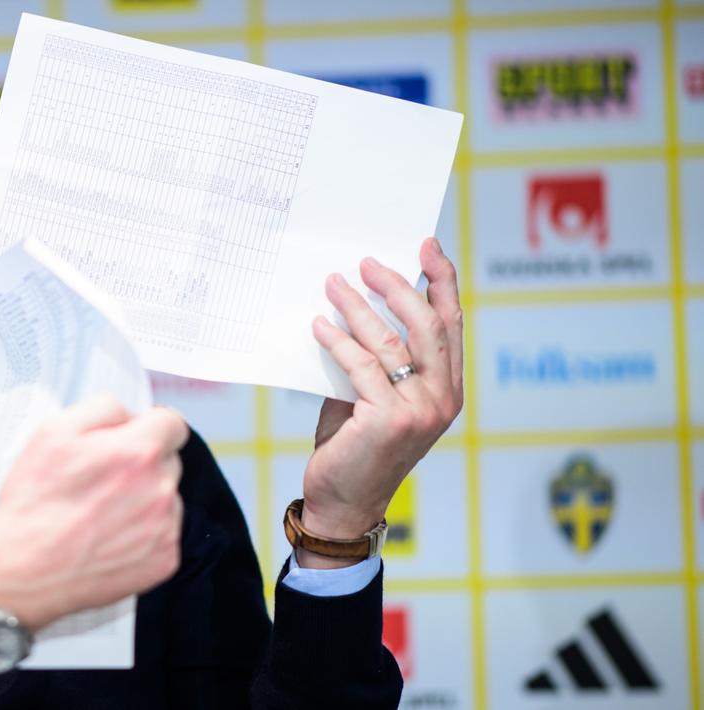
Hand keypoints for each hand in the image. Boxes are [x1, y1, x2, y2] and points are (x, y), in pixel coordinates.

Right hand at [0, 395, 188, 631]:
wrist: (24, 570)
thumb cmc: (35, 502)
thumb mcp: (53, 432)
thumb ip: (103, 409)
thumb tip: (131, 414)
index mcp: (138, 451)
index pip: (172, 423)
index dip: (148, 427)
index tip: (131, 440)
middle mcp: (161, 489)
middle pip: (168, 461)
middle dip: (143, 464)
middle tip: (103, 481)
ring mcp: (166, 528)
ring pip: (167, 498)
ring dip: (144, 499)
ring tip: (101, 514)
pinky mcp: (164, 560)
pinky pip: (164, 533)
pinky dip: (144, 534)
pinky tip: (110, 538)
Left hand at [300, 237, 463, 568]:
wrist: (345, 502)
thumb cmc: (356, 446)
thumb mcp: (375, 397)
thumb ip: (378, 360)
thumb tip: (358, 301)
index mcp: (449, 389)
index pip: (451, 324)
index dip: (442, 282)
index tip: (427, 247)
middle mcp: (442, 398)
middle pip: (427, 324)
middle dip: (398, 286)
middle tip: (367, 262)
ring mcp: (419, 410)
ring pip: (391, 341)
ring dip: (359, 306)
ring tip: (333, 283)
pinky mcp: (387, 419)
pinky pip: (360, 366)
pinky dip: (338, 340)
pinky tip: (319, 325)